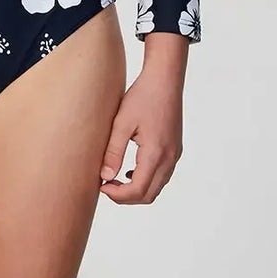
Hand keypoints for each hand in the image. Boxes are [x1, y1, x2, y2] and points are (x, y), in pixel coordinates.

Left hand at [99, 51, 184, 204]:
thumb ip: (113, 152)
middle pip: (149, 195)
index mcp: (156, 153)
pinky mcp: (175, 150)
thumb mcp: (121, 123)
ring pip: (157, 187)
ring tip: (114, 179)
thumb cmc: (142, 97)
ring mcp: (175, 155)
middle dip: (126, 197)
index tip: (101, 186)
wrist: (165, 80)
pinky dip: (146, 180)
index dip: (118, 195)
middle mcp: (169, 158)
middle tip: (105, 186)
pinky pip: (162, 176)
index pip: (138, 190)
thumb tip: (104, 177)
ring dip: (136, 190)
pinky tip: (129, 171)